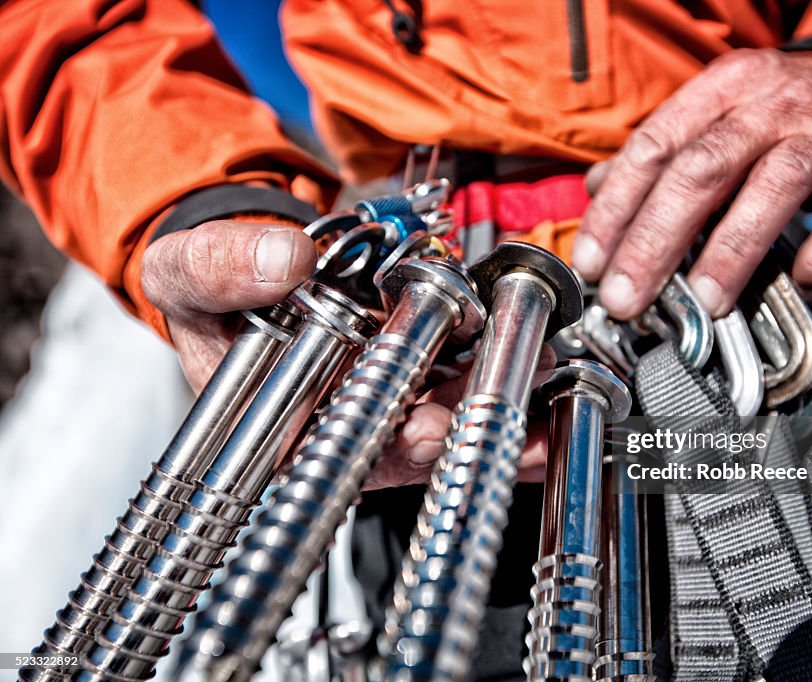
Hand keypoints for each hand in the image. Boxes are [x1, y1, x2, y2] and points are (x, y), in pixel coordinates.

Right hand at [142, 219, 550, 486]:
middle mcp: (342, 422)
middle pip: (411, 442)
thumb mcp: (185, 270)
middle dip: (465, 425)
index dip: (385, 449)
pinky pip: (465, 377)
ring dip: (501, 405)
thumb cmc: (209, 289)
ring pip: (449, 414)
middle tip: (511, 404)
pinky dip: (505, 379)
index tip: (425, 431)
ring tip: (545, 381)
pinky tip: (548, 378)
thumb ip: (218, 267)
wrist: (247, 261)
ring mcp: (384, 395)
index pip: (338, 454)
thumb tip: (280, 260)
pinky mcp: (418, 365)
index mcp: (281, 427)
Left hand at [573, 48, 811, 319]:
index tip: (593, 262)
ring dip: (732, 251)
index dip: (617, 208)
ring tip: (705, 302)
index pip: (655, 146)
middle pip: (703, 169)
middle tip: (628, 297)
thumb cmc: (785, 118)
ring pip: (774, 186)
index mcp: (722, 88)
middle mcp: (773, 104)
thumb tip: (595, 190)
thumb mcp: (719, 117)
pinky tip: (800, 282)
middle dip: (656, 240)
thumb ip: (662, 154)